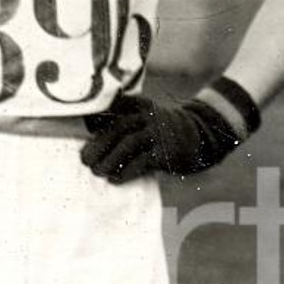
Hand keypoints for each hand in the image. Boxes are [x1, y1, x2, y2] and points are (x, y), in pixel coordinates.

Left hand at [80, 93, 242, 183]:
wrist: (199, 136)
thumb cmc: (161, 131)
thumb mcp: (145, 118)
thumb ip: (123, 122)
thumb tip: (90, 139)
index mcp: (140, 104)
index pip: (113, 108)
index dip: (96, 118)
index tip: (85, 130)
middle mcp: (149, 115)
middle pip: (117, 127)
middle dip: (98, 145)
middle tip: (84, 160)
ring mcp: (159, 132)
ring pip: (128, 143)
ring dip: (109, 159)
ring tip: (97, 172)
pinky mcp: (166, 151)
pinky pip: (142, 161)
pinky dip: (126, 171)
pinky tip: (115, 179)